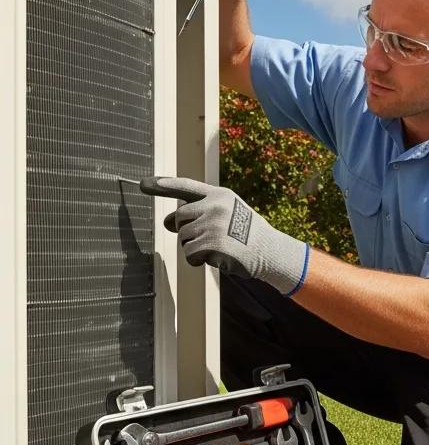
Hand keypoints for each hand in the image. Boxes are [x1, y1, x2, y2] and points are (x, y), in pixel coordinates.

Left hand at [140, 176, 308, 296]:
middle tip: (209, 237)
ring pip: (183, 237)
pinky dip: (198, 259)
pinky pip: (189, 253)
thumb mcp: (229, 213)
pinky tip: (217, 257)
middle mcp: (214, 205)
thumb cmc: (248, 234)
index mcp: (219, 194)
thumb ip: (200, 212)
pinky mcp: (211, 242)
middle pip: (179, 217)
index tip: (143, 184)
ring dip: (195, 246)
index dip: (163, 185)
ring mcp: (212, 223)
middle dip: (187, 230)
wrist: (270, 251)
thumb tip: (167, 222)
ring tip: (219, 247)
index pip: (186, 187)